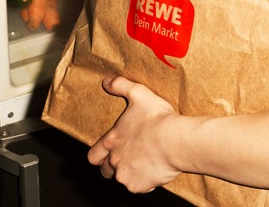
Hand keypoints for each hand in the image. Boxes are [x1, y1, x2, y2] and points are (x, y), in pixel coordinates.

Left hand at [86, 76, 181, 192]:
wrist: (174, 140)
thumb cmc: (157, 118)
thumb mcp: (138, 94)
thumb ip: (120, 86)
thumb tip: (106, 81)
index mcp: (112, 140)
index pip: (93, 155)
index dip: (98, 155)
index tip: (104, 154)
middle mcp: (114, 160)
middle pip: (105, 171)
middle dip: (113, 167)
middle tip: (128, 159)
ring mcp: (125, 175)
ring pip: (123, 179)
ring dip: (131, 173)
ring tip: (146, 163)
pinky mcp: (138, 186)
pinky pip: (140, 187)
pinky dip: (146, 181)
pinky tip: (156, 169)